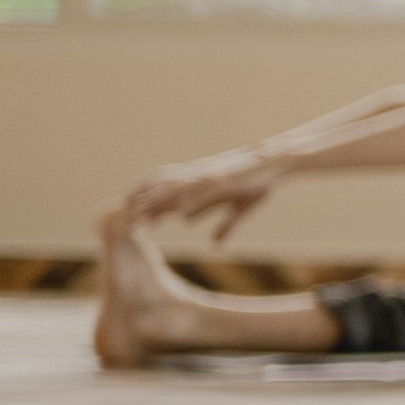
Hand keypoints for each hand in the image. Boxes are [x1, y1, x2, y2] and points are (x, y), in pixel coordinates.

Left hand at [121, 151, 282, 240]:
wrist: (276, 161)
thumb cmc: (258, 183)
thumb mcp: (239, 209)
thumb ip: (224, 226)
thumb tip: (213, 244)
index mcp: (200, 181)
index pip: (167, 192)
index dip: (150, 206)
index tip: (134, 221)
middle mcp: (200, 178)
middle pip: (166, 190)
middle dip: (145, 205)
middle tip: (128, 221)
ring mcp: (212, 179)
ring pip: (181, 192)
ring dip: (161, 205)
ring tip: (145, 219)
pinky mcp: (228, 182)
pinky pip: (207, 195)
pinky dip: (194, 204)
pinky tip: (182, 216)